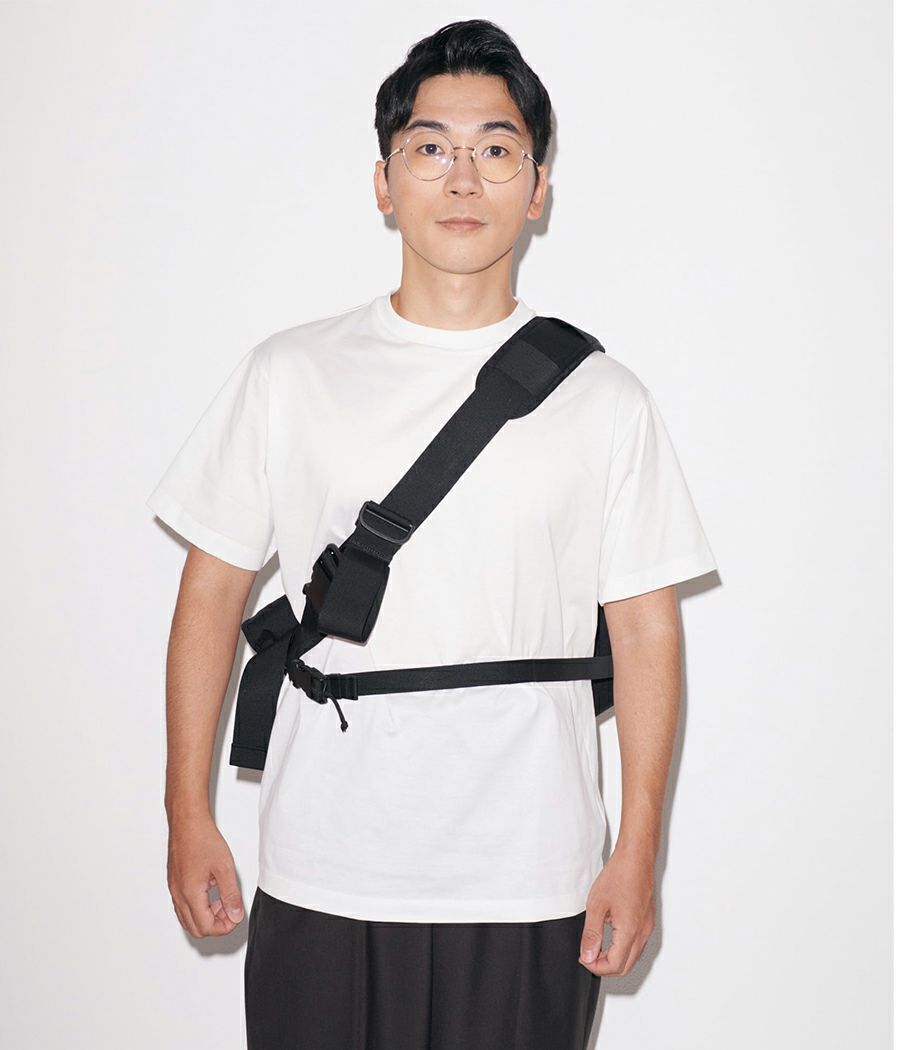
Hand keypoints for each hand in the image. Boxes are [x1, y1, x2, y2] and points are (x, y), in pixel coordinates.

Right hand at [167, 813, 245, 937]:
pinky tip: (211, 891)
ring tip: (222, 900)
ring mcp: (174, 890)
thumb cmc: (203, 839)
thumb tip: (235, 915)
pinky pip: (183, 906)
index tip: (235, 916)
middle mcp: (178, 895)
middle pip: (195, 928)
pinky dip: (198, 907)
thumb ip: (230, 895)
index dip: (224, 927)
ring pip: (188, 919)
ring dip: (206, 916)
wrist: (187, 822)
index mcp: (190, 895)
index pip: (206, 928)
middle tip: (230, 910)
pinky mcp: (174, 883)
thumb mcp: (224, 868)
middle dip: (215, 925)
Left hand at [578, 846, 655, 976]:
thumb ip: (591, 934)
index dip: (596, 967)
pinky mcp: (648, 921)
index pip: (615, 966)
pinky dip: (623, 948)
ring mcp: (647, 928)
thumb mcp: (596, 905)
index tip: (583, 957)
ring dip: (614, 958)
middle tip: (588, 955)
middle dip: (605, 967)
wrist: (636, 857)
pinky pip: (637, 945)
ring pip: (632, 957)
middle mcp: (643, 933)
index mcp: (630, 931)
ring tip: (596, 946)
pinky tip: (610, 936)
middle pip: (625, 967)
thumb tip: (587, 955)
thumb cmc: (619, 875)